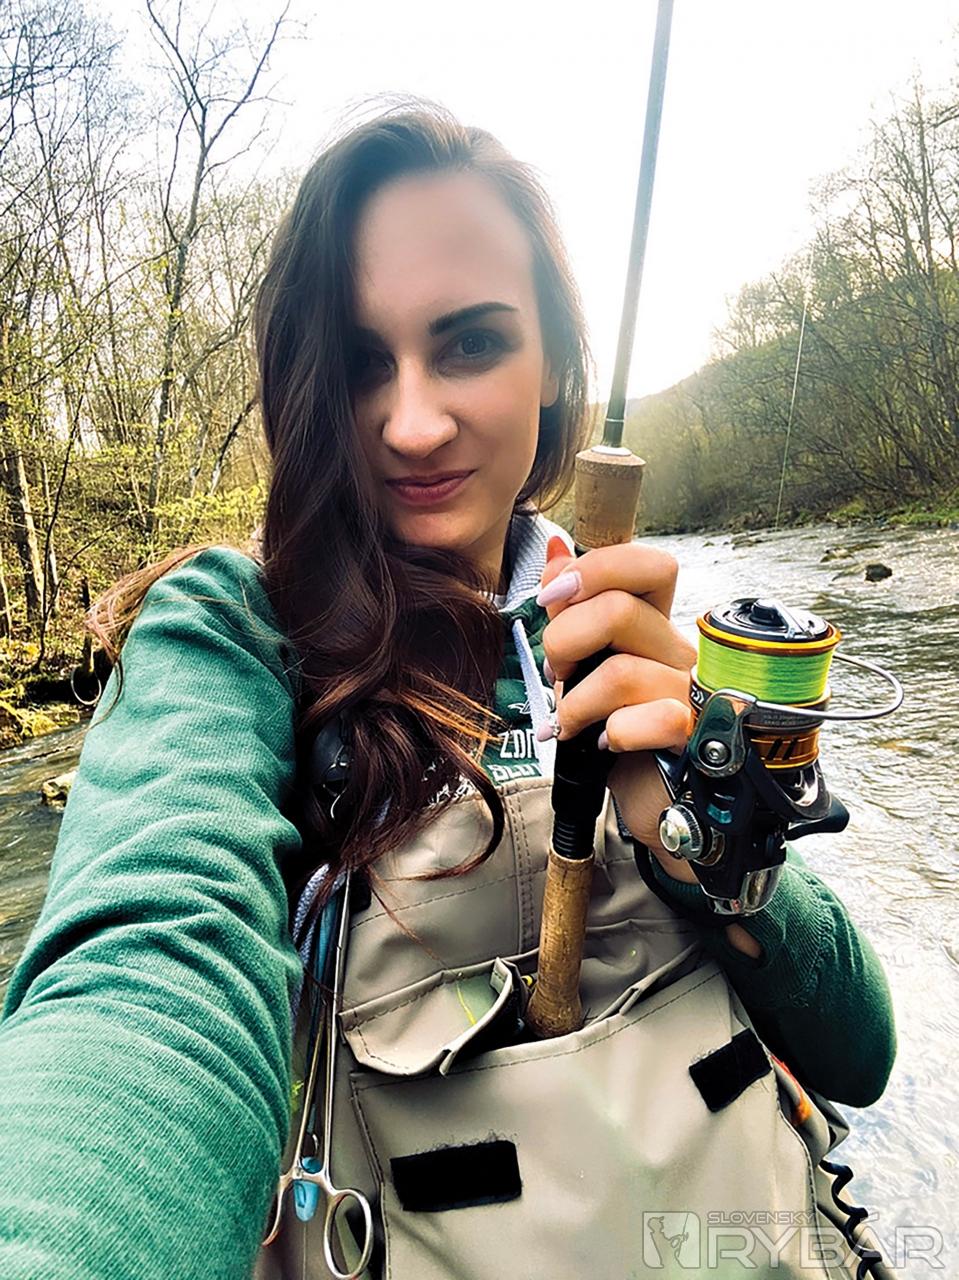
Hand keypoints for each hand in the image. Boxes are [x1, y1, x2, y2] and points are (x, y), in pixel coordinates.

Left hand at [538, 537, 763, 957]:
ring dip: (576, 703)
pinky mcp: (697, 740)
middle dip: (564, 640)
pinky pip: (651, 721)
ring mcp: (694, 695)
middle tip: (557, 675)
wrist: (664, 806)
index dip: (597, 567)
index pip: (650, 566)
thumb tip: (556, 548)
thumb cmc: (622, 734)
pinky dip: (613, 734)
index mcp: (657, 628)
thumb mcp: (589, 668)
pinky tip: (607, 747)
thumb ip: (574, 611)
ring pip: (621, 671)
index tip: (551, 595)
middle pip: (620, 609)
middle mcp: (682, 653)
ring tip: (571, 723)